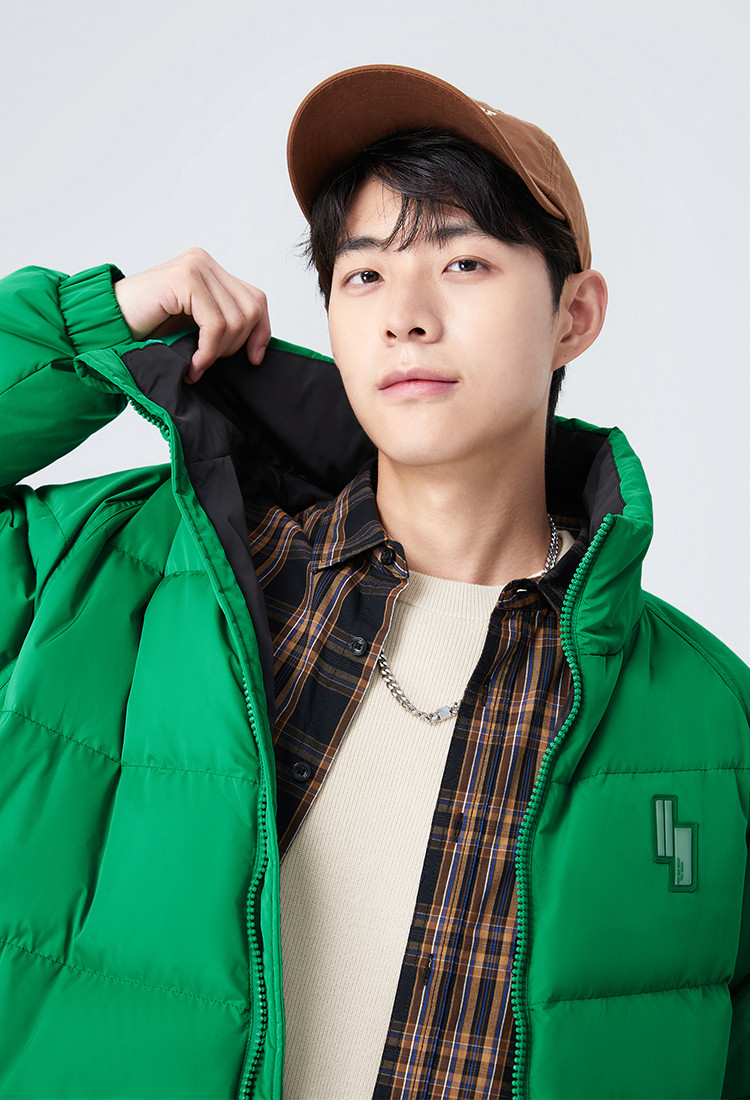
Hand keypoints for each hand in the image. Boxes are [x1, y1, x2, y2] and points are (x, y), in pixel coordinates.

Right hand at [114, 248, 270, 382]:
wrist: (106, 326)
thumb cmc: (145, 330)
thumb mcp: (192, 326)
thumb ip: (221, 323)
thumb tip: (258, 345)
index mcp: (209, 270)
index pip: (255, 299)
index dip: (261, 332)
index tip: (254, 359)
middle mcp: (204, 262)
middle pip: (251, 309)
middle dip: (236, 345)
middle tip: (208, 361)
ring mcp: (195, 267)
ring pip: (235, 320)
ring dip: (218, 352)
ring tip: (195, 364)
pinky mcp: (185, 279)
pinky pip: (215, 325)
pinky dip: (207, 352)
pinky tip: (192, 365)